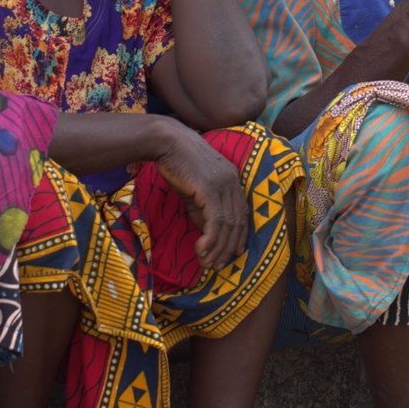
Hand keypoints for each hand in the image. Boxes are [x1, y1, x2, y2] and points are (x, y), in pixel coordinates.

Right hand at [150, 120, 246, 271]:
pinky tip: (201, 250)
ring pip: (228, 225)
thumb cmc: (177, 163)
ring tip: (207, 263)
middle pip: (238, 223)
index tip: (232, 255)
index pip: (242, 214)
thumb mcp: (194, 189)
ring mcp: (224, 184)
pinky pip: (216, 221)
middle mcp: (233, 182)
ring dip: (218, 248)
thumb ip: (203, 209)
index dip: (239, 237)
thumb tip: (209, 234)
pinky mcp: (211, 189)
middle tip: (218, 266)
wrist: (166, 141)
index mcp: (233, 179)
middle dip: (228, 248)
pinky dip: (211, 240)